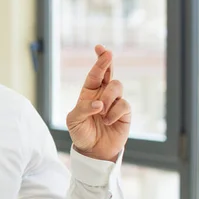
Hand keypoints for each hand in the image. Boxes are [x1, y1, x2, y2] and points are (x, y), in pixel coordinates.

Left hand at [66, 45, 130, 161]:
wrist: (93, 150)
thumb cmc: (81, 132)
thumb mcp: (74, 120)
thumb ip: (83, 109)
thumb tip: (99, 104)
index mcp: (88, 92)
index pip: (94, 73)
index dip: (98, 61)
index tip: (100, 48)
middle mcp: (102, 94)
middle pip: (109, 73)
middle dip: (107, 62)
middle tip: (107, 54)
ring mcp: (115, 102)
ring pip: (117, 86)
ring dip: (107, 97)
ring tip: (101, 111)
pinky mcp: (124, 113)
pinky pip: (123, 104)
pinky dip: (114, 112)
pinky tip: (108, 121)